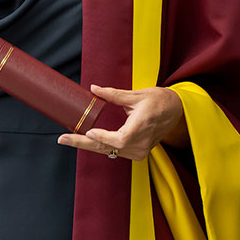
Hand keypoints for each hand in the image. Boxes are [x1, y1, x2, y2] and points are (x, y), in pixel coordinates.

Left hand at [57, 84, 186, 160]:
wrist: (177, 110)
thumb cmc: (159, 100)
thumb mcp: (136, 95)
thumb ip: (114, 94)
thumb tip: (94, 88)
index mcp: (141, 128)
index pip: (119, 139)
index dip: (103, 137)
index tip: (88, 132)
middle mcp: (141, 144)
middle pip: (108, 148)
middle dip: (82, 143)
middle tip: (62, 139)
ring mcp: (140, 150)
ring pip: (109, 151)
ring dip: (89, 145)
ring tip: (69, 139)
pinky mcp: (138, 151)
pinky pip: (115, 151)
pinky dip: (100, 146)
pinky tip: (85, 141)